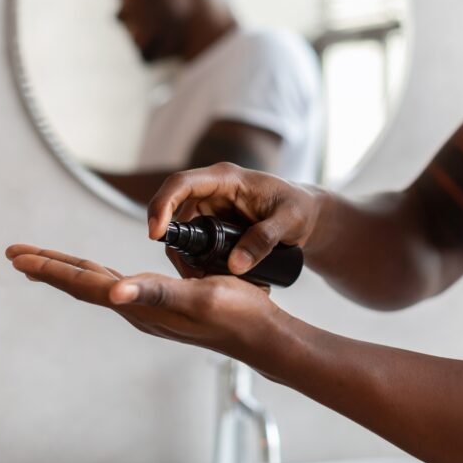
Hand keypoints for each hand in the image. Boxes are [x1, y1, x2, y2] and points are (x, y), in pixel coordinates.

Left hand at [5, 244, 283, 357]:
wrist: (260, 335)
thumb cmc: (234, 315)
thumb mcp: (197, 298)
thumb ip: (156, 293)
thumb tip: (114, 292)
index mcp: (139, 304)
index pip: (84, 283)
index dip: (50, 268)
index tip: (18, 256)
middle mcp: (138, 308)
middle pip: (83, 284)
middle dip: (48, 268)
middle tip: (16, 254)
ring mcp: (149, 309)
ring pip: (99, 285)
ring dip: (70, 271)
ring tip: (46, 263)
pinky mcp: (164, 305)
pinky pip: (121, 285)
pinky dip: (100, 275)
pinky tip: (105, 275)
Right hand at [148, 162, 322, 275]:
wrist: (307, 216)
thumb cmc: (300, 209)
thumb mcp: (289, 221)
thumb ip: (265, 239)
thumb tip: (234, 266)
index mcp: (226, 178)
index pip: (181, 184)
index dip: (162, 205)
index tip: (155, 233)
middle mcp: (211, 191)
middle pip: (174, 215)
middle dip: (176, 247)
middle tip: (192, 278)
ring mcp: (209, 209)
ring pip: (183, 236)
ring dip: (188, 260)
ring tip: (212, 284)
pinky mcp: (212, 227)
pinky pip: (194, 246)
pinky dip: (198, 264)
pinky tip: (214, 281)